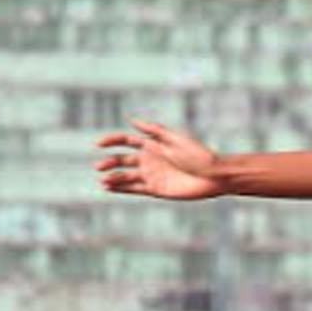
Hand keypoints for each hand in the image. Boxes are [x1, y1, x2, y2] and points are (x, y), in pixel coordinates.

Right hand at [93, 119, 224, 199]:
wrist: (213, 177)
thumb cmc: (198, 156)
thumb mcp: (176, 139)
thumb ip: (154, 131)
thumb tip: (132, 120)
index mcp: (153, 144)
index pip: (127, 141)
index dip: (112, 141)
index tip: (99, 144)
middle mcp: (150, 160)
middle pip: (123, 160)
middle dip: (109, 162)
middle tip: (99, 167)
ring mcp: (152, 175)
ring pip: (127, 176)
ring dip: (113, 178)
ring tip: (102, 181)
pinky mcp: (156, 190)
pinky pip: (135, 189)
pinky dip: (122, 189)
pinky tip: (109, 188)